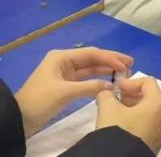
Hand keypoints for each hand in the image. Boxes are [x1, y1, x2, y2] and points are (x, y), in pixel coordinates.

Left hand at [14, 48, 132, 136]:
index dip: (110, 58)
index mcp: (62, 57)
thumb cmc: (40, 100)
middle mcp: (64, 62)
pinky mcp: (65, 86)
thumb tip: (112, 85)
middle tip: (130, 64)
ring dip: (105, 71)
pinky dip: (97, 81)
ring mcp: (65, 74)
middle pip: (92, 59)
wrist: (19, 119)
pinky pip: (85, 80)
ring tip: (124, 73)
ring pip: (90, 69)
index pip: (91, 53)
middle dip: (111, 62)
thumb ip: (90, 86)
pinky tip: (109, 83)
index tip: (126, 64)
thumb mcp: (65, 92)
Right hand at [96, 76, 160, 153]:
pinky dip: (138, 123)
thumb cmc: (118, 129)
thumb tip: (106, 93)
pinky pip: (149, 127)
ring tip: (117, 114)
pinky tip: (124, 128)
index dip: (130, 82)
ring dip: (134, 110)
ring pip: (150, 114)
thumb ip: (106, 95)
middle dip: (131, 96)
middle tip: (114, 100)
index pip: (148, 82)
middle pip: (150, 98)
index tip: (116, 88)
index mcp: (158, 103)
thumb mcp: (107, 107)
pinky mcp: (157, 145)